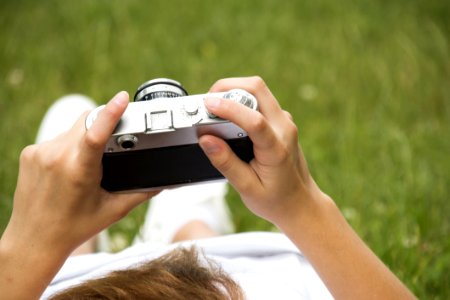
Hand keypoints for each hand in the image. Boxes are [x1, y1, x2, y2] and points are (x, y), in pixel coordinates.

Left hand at [3, 91, 157, 256]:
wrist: (35, 241)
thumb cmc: (75, 228)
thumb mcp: (114, 210)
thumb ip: (142, 192)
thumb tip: (165, 182)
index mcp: (79, 171)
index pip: (97, 133)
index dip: (111, 112)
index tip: (122, 98)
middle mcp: (56, 157)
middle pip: (87, 121)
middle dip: (103, 124)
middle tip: (114, 141)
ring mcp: (39, 153)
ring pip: (72, 128)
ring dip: (86, 136)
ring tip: (90, 162)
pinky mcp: (29, 153)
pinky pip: (57, 138)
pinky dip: (70, 145)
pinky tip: (70, 166)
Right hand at [199, 76, 323, 226]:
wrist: (301, 203)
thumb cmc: (276, 199)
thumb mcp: (247, 188)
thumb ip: (226, 163)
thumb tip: (206, 139)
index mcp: (276, 149)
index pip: (254, 120)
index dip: (229, 108)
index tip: (208, 104)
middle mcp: (284, 128)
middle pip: (257, 88)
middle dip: (228, 86)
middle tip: (207, 101)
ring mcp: (284, 121)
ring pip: (259, 90)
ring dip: (234, 91)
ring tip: (214, 108)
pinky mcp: (280, 120)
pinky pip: (260, 100)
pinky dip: (241, 100)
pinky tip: (228, 116)